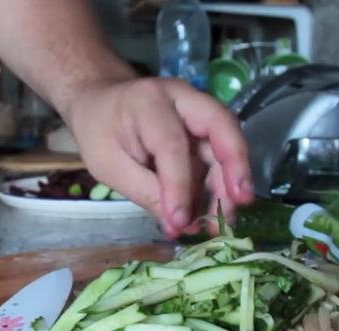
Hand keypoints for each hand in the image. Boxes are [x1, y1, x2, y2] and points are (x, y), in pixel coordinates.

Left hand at [64, 77, 253, 236]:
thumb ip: (144, 190)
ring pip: (225, 143)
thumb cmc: (99, 131)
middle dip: (235, 166)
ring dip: (228, 183)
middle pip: (221, 126)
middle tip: (240, 203)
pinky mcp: (202, 129)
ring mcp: (196, 112)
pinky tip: (210, 212)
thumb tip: (178, 223)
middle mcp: (182, 98)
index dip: (179, 186)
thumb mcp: (108, 165)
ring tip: (221, 222)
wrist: (98, 103)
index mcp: (149, 102)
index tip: (179, 222)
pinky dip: (218, 185)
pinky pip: (217, 156)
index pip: (172, 145)